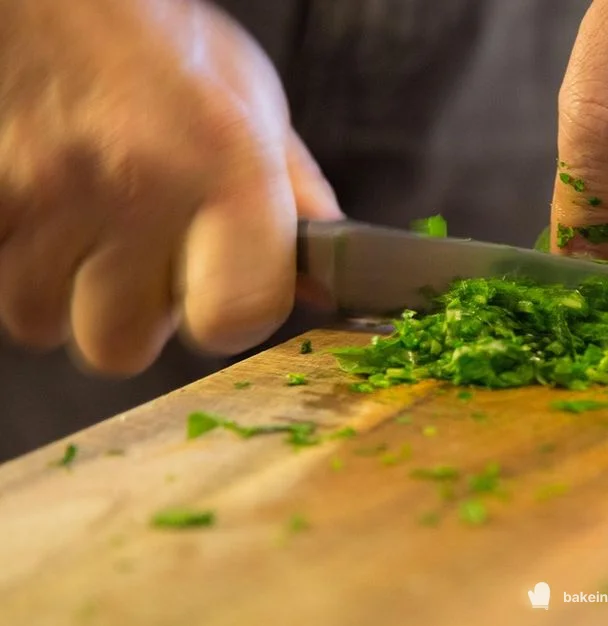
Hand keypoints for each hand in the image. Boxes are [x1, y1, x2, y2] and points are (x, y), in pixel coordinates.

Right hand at [0, 0, 341, 373]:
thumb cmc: (162, 44)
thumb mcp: (253, 105)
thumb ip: (293, 200)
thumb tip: (324, 284)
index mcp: (226, 167)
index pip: (236, 318)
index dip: (231, 319)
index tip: (226, 292)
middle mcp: (137, 186)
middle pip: (122, 346)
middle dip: (133, 316)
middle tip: (144, 255)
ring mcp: (46, 192)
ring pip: (44, 321)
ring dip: (65, 292)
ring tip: (89, 225)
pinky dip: (17, 261)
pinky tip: (48, 213)